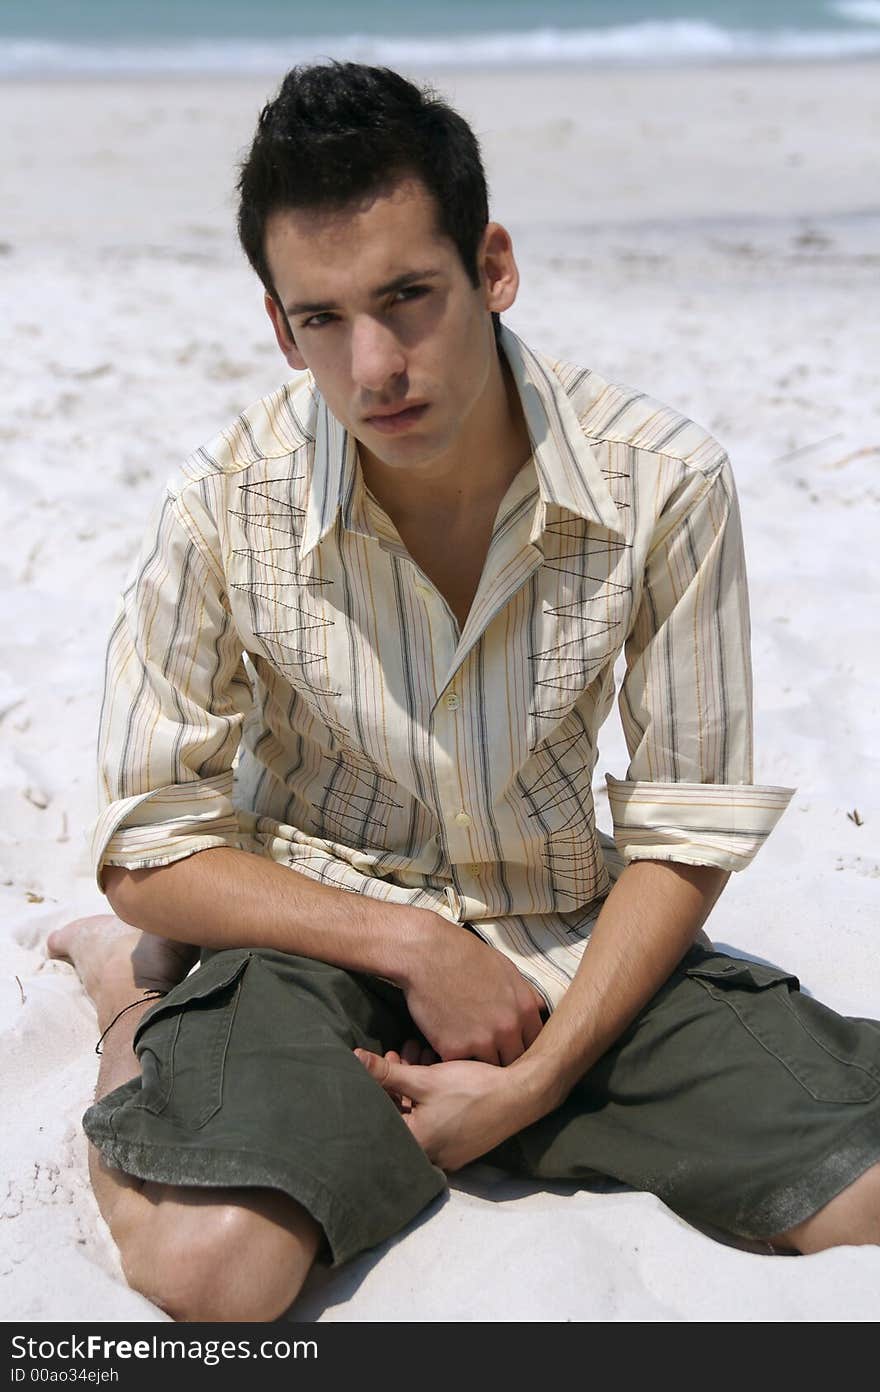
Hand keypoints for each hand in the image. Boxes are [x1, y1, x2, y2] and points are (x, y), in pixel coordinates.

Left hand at [355, 1047, 528, 1170]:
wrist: (520, 1096)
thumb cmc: (472, 1089)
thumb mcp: (425, 1078)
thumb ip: (388, 1072)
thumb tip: (354, 1059)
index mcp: (416, 1144)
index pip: (381, 1117)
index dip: (377, 1086)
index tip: (380, 1062)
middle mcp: (429, 1156)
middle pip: (400, 1117)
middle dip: (397, 1083)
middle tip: (399, 1055)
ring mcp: (446, 1153)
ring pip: (418, 1117)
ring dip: (413, 1088)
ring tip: (419, 1057)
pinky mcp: (460, 1146)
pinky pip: (435, 1123)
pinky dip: (429, 1100)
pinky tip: (434, 1074)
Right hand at [400, 918, 546, 1065]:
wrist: (427, 953)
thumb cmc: (464, 954)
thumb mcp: (506, 968)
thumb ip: (525, 994)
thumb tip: (540, 1007)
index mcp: (524, 1009)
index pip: (535, 1044)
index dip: (522, 1048)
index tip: (509, 1048)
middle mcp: (508, 1028)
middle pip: (514, 1061)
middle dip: (502, 1060)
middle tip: (487, 1054)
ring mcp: (482, 1041)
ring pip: (487, 1068)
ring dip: (477, 1065)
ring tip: (466, 1057)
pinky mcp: (454, 1049)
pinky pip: (458, 1066)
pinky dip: (452, 1061)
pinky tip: (445, 1047)